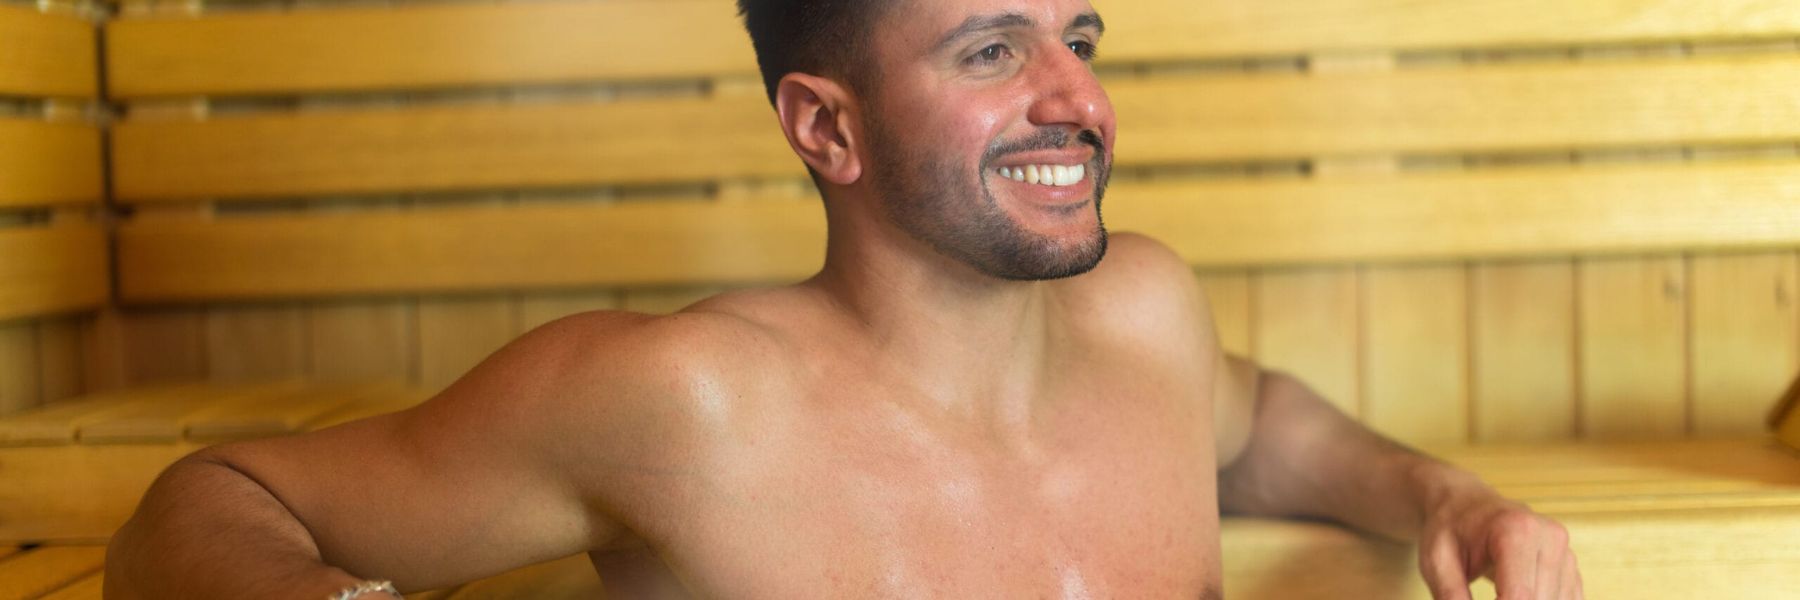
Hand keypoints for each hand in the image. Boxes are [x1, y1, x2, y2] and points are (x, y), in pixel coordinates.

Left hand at [1417, 488, 1582, 599]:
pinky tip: (1509, 594)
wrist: (1468, 505)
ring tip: (1494, 593)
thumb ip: (1450, 594)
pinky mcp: (1571, 568)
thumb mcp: (1436, 561)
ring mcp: (1566, 553)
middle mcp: (1550, 538)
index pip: (1519, 596)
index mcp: (1516, 531)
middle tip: (1475, 595)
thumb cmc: (1451, 531)